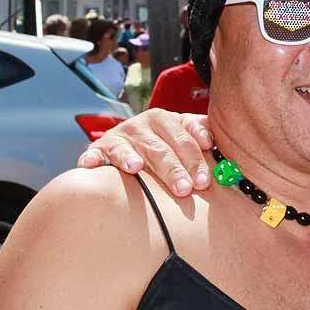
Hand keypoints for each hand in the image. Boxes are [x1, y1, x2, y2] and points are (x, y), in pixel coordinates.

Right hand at [76, 109, 212, 196]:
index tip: (204, 179)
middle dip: (174, 169)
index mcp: (167, 120)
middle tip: (186, 189)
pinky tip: (92, 165)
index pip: (185, 138)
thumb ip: (200, 137)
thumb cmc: (163, 146)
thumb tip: (216, 148)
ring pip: (130, 150)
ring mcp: (120, 136)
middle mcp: (143, 125)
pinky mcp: (98, 149)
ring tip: (136, 168)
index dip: (196, 158)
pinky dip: (92, 158)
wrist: (126, 146)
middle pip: (161, 148)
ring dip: (131, 159)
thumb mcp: (182, 138)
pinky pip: (94, 154)